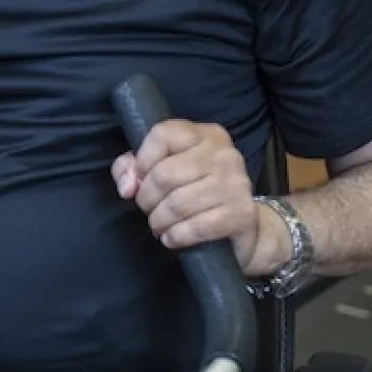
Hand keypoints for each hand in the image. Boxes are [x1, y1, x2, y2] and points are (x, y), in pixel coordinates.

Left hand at [112, 120, 279, 272]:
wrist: (245, 227)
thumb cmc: (197, 192)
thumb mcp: (165, 169)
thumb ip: (134, 167)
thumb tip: (127, 185)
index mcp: (205, 135)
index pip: (163, 134)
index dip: (141, 160)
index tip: (137, 180)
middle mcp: (224, 154)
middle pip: (165, 174)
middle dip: (146, 198)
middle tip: (148, 210)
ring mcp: (236, 183)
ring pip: (178, 203)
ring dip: (159, 220)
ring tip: (158, 225)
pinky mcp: (241, 214)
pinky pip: (196, 227)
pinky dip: (176, 236)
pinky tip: (172, 238)